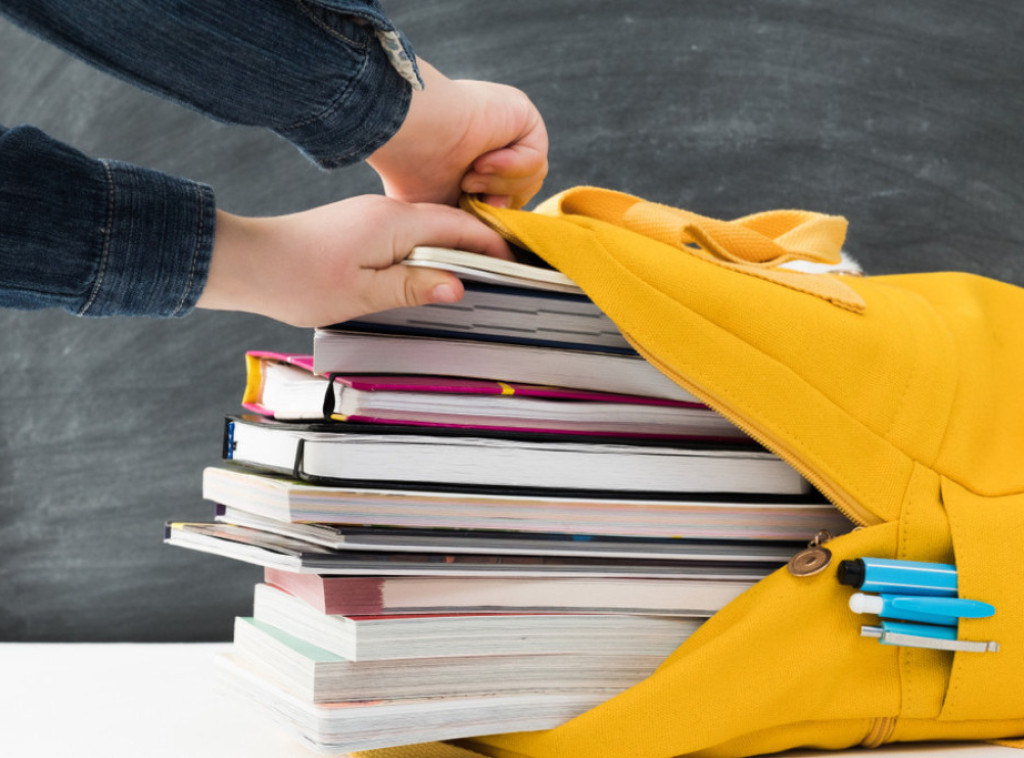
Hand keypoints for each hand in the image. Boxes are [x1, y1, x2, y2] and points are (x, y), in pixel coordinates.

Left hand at [196, 195, 512, 326]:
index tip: (513, 265)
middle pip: (447, 224)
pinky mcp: (358, 224)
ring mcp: (370, 215)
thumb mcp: (363, 294)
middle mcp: (386, 212)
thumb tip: (456, 287)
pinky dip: (424, 251)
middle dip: (476, 247)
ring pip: (426, 228)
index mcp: (394, 223)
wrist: (247, 262)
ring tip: (468, 278)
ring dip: (449, 250)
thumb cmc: (298, 280)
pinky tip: (423, 273)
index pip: (459, 226)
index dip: (490, 245)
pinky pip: (405, 234)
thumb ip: (413, 288)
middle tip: (500, 275)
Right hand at [367, 60, 547, 208]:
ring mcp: (510, 128)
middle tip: (471, 199)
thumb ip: (468, 223)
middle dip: (500, 203)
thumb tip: (492, 247)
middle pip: (524, 190)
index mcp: (476, 161)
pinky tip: (482, 161)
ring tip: (469, 178)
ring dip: (499, 185)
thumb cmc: (409, 171)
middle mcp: (495, 142)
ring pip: (532, 177)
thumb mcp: (441, 209)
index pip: (506, 199)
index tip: (475, 224)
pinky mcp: (523, 115)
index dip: (494, 215)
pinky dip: (511, 168)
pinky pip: (536, 158)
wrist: (407, 134)